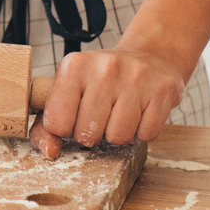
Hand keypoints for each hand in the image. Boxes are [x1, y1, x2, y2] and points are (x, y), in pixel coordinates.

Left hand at [29, 44, 186, 159]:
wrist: (149, 57)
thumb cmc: (103, 80)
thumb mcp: (69, 91)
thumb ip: (47, 125)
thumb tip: (50, 151)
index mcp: (74, 65)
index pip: (57, 123)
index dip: (66, 129)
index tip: (76, 115)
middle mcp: (105, 67)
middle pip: (88, 135)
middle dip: (93, 133)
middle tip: (102, 113)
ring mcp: (136, 77)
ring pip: (118, 137)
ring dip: (119, 133)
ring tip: (121, 111)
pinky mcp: (162, 89)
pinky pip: (147, 134)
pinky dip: (143, 130)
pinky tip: (141, 110)